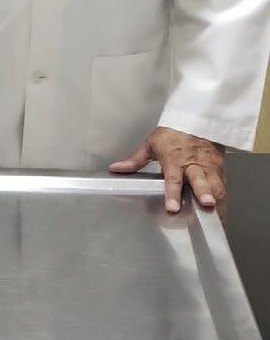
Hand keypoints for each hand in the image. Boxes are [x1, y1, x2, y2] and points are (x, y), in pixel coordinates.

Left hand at [109, 126, 225, 212]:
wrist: (197, 119)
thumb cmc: (173, 133)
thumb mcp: (152, 143)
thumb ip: (135, 160)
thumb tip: (115, 169)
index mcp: (175, 159)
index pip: (173, 178)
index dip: (173, 193)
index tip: (173, 208)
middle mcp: (193, 165)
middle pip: (200, 180)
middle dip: (204, 193)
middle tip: (206, 205)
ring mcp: (209, 168)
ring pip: (216, 185)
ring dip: (217, 202)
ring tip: (217, 221)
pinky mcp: (219, 171)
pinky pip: (224, 189)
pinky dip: (224, 204)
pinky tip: (221, 219)